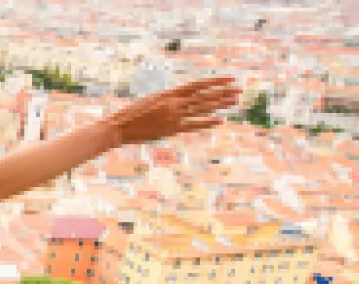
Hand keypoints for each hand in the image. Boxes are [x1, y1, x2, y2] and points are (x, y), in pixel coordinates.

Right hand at [102, 77, 240, 145]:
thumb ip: (170, 100)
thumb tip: (185, 100)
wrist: (119, 126)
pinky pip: (193, 125)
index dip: (215, 81)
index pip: (197, 85)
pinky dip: (207, 123)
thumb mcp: (153, 100)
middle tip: (239, 90)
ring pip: (201, 109)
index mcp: (169, 93)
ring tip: (235, 102)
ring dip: (219, 105)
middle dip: (223, 93)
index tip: (229, 79)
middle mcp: (173, 103)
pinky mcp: (171, 129)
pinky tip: (220, 121)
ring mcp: (173, 116)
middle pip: (204, 96)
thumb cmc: (133, 113)